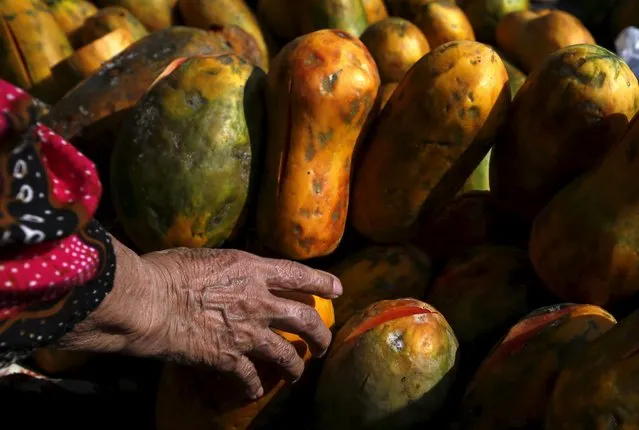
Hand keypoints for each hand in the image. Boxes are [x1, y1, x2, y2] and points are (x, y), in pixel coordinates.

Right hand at [56, 236, 341, 398]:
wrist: (146, 301)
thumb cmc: (165, 270)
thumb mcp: (205, 256)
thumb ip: (227, 266)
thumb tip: (228, 271)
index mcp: (252, 269)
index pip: (299, 274)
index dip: (322, 282)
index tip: (337, 290)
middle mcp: (258, 300)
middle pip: (305, 319)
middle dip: (320, 334)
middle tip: (322, 344)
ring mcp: (246, 331)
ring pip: (287, 354)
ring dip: (296, 367)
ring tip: (298, 373)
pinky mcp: (229, 358)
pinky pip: (250, 377)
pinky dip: (254, 386)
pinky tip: (254, 391)